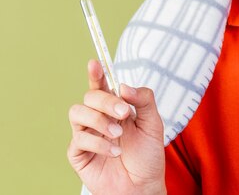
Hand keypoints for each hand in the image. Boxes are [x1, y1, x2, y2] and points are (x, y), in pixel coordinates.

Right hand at [68, 60, 165, 193]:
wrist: (143, 185)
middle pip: (89, 96)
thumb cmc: (148, 154)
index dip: (96, 73)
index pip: (101, 85)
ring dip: (99, 120)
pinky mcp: (79, 153)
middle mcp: (98, 118)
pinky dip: (98, 143)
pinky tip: (115, 152)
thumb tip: (123, 86)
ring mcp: (86, 135)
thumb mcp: (154, 123)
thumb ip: (143, 100)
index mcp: (115, 108)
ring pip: (77, 112)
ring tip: (119, 134)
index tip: (95, 63)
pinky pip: (78, 139)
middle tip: (125, 113)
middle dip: (106, 101)